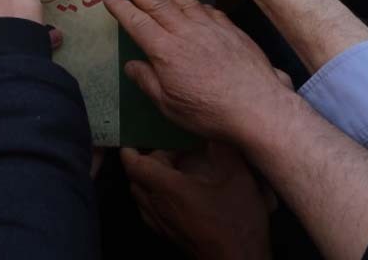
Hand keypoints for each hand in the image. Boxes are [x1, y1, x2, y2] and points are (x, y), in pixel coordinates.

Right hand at [104, 0, 293, 142]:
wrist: (258, 106)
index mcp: (165, 50)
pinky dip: (195, 1)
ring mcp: (209, 27)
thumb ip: (148, 82)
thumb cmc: (209, 112)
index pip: (137, 23)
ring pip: (183, 0)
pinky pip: (208, 9)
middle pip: (156, 3)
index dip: (121, 8)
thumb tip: (131, 65)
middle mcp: (184, 31)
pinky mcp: (230, 29)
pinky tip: (192, 0)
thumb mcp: (169, 105)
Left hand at [121, 142, 272, 259]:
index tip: (132, 139)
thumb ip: (223, 150)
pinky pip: (149, 211)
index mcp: (168, 189)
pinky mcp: (168, 236)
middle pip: (135, 179)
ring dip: (148, 180)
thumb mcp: (238, 178)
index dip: (129, 150)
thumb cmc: (237, 222)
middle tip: (169, 153)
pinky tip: (176, 195)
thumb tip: (212, 131)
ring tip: (172, 171)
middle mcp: (158, 206)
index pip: (134, 166)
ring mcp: (161, 224)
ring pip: (140, 196)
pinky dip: (153, 197)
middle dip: (146, 162)